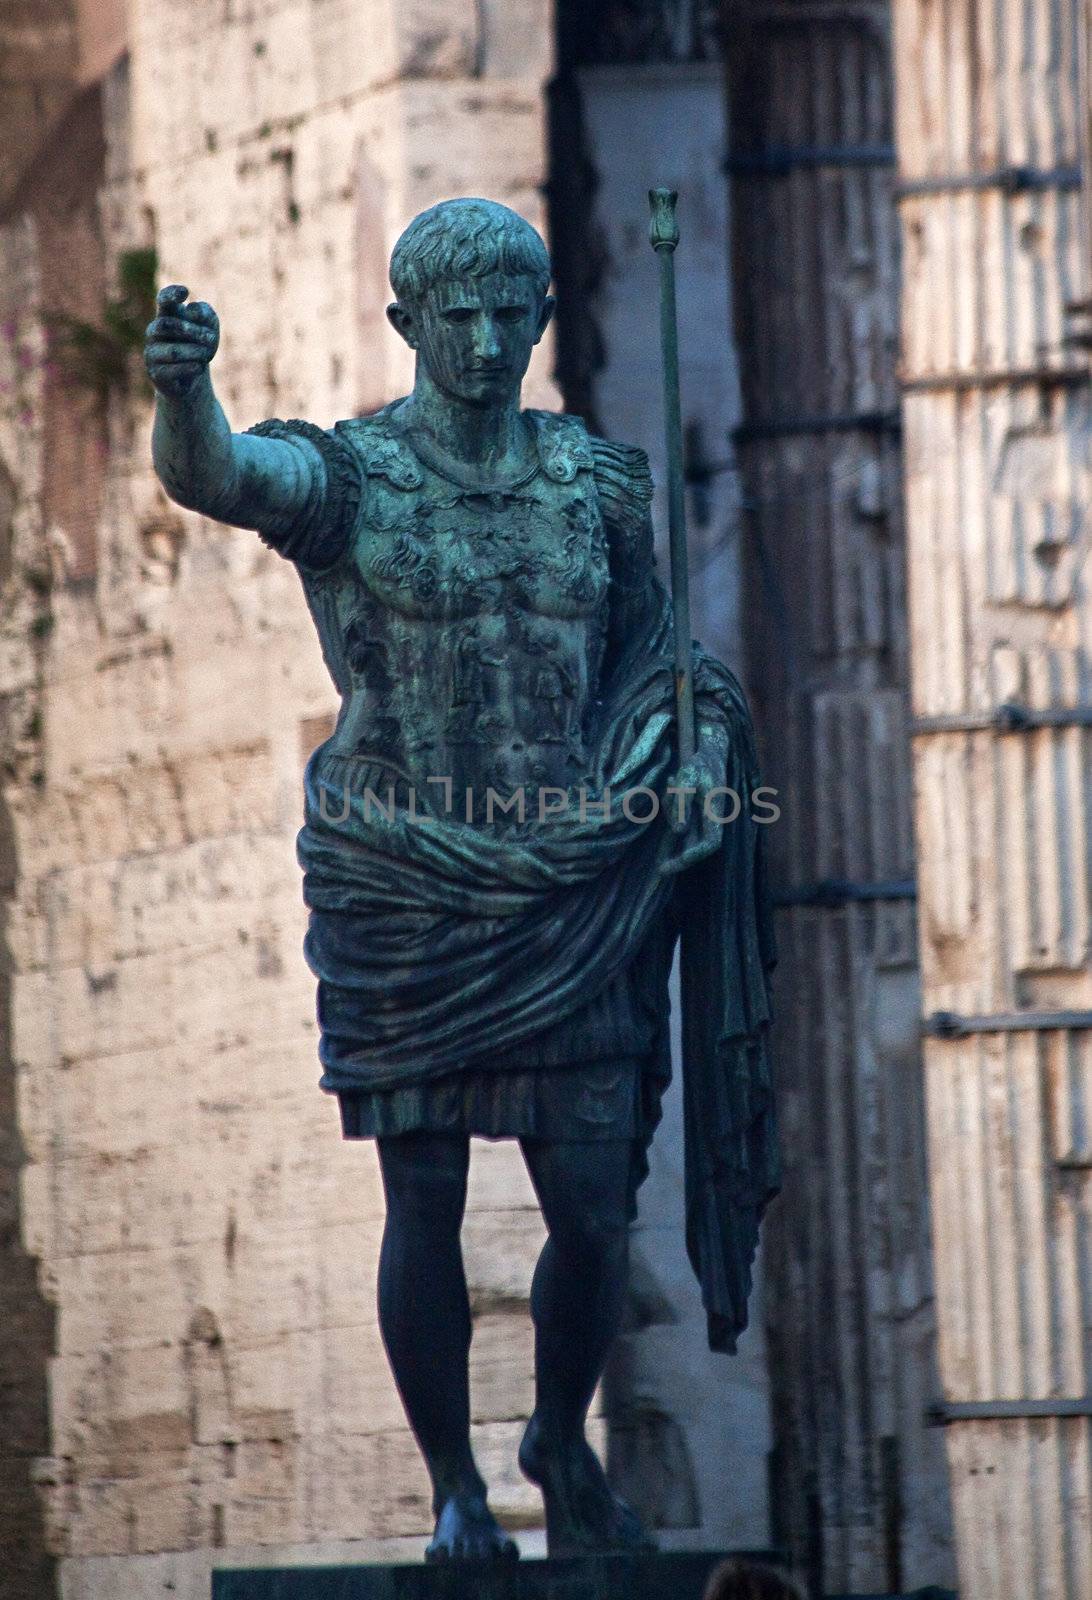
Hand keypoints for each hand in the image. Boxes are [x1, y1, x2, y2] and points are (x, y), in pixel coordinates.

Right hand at [144, 284, 219, 398]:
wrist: (192, 380)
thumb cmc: (199, 348)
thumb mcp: (210, 329)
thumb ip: (206, 314)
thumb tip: (192, 311)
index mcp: (167, 315)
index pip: (163, 299)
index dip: (171, 294)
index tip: (185, 293)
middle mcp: (154, 331)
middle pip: (166, 325)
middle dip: (193, 331)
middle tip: (211, 338)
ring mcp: (152, 352)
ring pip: (173, 351)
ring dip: (195, 352)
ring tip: (207, 355)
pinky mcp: (156, 373)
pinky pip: (174, 369)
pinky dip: (192, 367)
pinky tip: (199, 367)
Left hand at [659, 739, 723, 876]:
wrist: (709, 751)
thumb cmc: (698, 764)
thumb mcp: (687, 779)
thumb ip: (682, 804)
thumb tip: (679, 831)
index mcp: (716, 811)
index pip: (711, 842)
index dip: (695, 855)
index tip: (677, 863)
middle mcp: (713, 818)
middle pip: (699, 845)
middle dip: (680, 858)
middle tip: (660, 870)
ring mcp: (705, 816)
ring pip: (688, 832)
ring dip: (673, 816)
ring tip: (672, 783)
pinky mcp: (697, 811)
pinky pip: (683, 821)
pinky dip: (673, 811)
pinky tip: (672, 783)